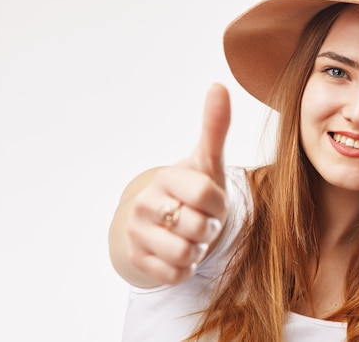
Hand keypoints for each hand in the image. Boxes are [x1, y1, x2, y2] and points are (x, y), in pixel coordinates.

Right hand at [124, 84, 230, 285]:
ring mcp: (138, 233)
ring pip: (186, 254)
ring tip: (191, 235)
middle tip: (202, 219)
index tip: (213, 200)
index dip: (220, 203)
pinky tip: (181, 251)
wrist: (164, 221)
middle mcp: (146, 203)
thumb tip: (219, 84)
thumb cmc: (193, 188)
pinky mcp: (138, 259)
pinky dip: (185, 267)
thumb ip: (216, 127)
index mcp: (168, 177)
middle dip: (209, 228)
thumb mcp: (209, 161)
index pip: (207, 194)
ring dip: (198, 249)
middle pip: (198, 227)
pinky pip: (174, 274)